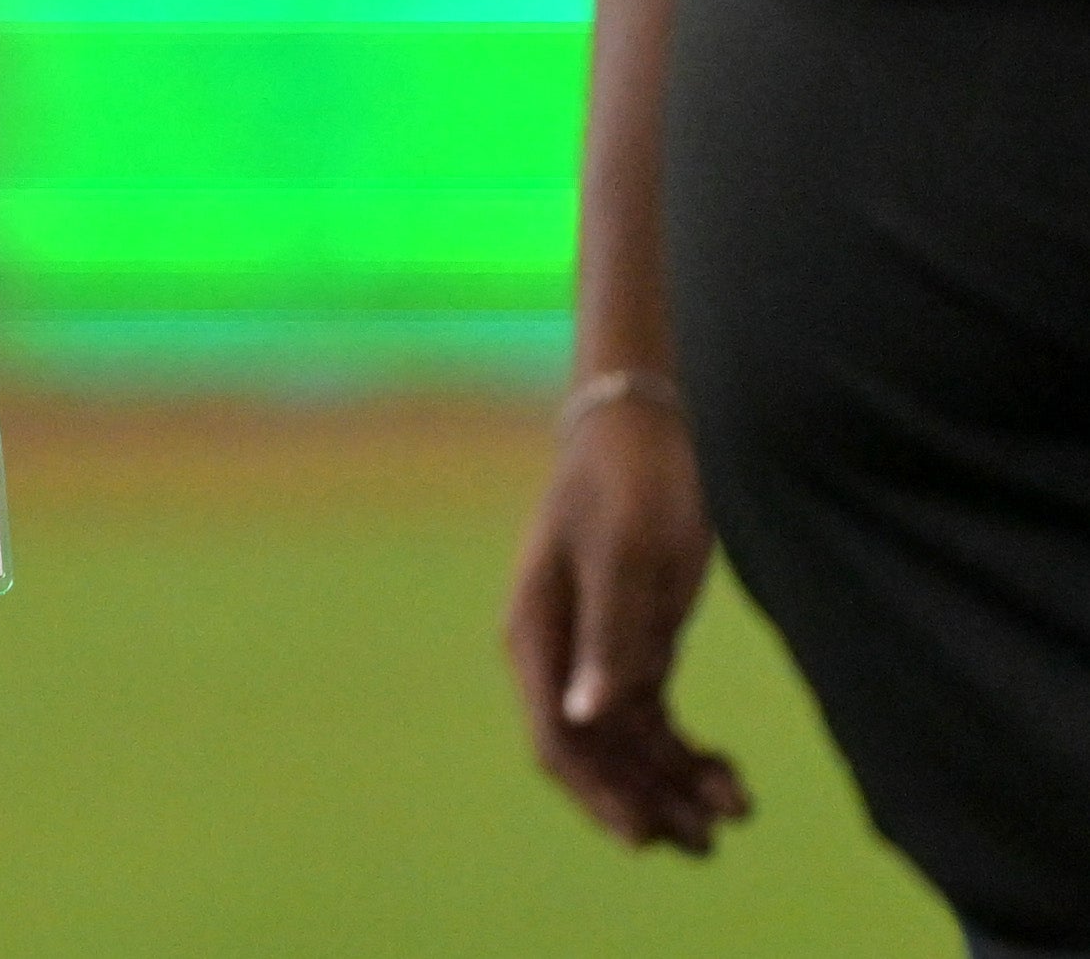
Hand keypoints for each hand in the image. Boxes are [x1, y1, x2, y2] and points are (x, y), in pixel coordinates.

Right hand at [509, 389, 749, 853]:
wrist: (646, 426)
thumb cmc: (629, 479)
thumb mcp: (626, 553)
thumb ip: (610, 634)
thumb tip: (587, 715)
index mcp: (536, 633)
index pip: (556, 736)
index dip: (598, 793)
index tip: (646, 835)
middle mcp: (558, 653)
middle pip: (593, 751)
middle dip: (645, 800)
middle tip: (708, 842)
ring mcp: (595, 651)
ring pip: (627, 742)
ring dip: (672, 784)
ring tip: (733, 814)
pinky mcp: (633, 643)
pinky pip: (653, 718)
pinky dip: (686, 751)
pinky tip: (727, 774)